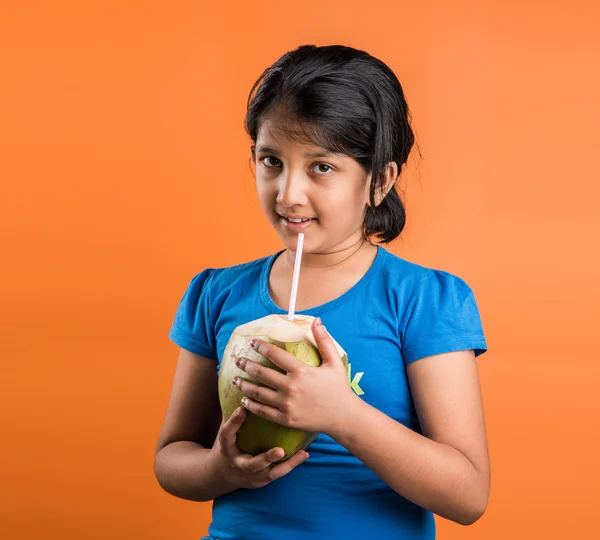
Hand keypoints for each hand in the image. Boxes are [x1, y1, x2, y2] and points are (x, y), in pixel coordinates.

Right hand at [209, 406, 308, 489]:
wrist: (225, 473)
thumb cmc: (230, 444)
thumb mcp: (226, 431)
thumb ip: (234, 415)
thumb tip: (238, 385)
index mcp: (226, 448)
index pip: (227, 434)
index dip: (234, 422)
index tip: (242, 409)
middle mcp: (240, 464)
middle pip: (252, 464)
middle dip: (266, 457)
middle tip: (279, 451)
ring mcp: (253, 476)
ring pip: (271, 473)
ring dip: (287, 464)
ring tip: (302, 453)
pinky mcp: (263, 480)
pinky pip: (279, 473)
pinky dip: (292, 464)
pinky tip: (305, 454)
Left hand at [232, 318, 355, 435]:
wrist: (344, 417)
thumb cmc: (339, 388)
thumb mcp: (334, 362)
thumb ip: (324, 341)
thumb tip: (317, 321)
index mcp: (301, 371)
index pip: (275, 355)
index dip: (261, 347)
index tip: (252, 342)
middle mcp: (291, 387)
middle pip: (262, 373)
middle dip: (247, 365)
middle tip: (238, 359)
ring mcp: (287, 404)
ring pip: (259, 393)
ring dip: (244, 385)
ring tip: (234, 379)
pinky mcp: (286, 419)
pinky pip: (264, 412)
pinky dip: (251, 405)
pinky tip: (244, 399)